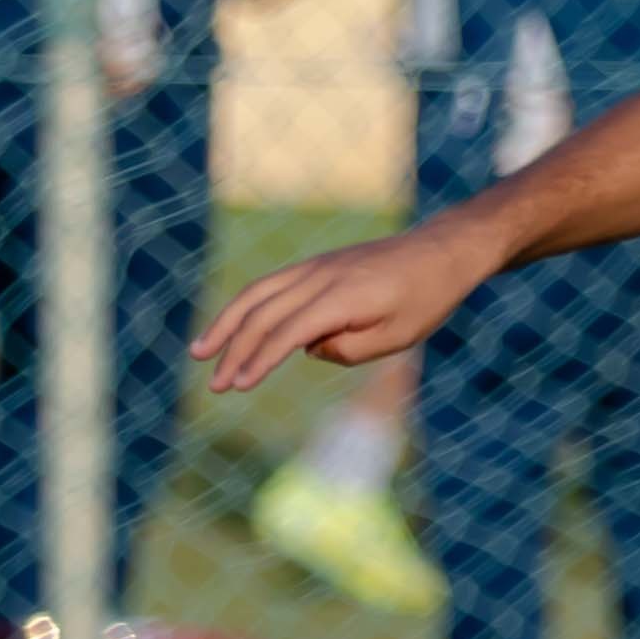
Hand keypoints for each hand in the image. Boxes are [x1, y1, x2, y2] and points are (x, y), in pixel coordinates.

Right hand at [199, 219, 492, 389]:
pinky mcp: (314, 266)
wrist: (439, 251)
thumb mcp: (395, 338)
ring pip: (257, 294)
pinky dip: (245, 307)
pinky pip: (270, 285)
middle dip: (234, 350)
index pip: (287, 333)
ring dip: (226, 323)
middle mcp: (319, 277)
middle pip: (262, 314)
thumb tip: (307, 348)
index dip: (259, 361)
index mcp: (341, 298)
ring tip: (200, 351)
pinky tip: (233, 329)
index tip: (239, 386)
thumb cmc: (425, 300)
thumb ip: (347, 350)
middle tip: (215, 385)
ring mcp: (313, 267)